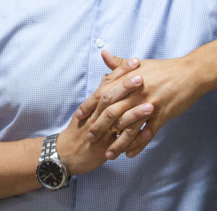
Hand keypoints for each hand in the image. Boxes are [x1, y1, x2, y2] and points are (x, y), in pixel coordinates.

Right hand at [55, 55, 152, 174]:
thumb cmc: (79, 130)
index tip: (135, 61)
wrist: (65, 155)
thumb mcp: (87, 110)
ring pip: (117, 121)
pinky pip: (121, 143)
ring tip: (151, 105)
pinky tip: (148, 132)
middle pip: (110, 98)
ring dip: (134, 113)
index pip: (107, 83)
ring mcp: (100, 132)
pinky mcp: (105, 148)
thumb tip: (108, 75)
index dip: (120, 72)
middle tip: (141, 77)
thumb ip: (100, 93)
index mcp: (93, 104)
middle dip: (125, 88)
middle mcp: (95, 116)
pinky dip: (135, 139)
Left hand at [76, 50, 205, 159]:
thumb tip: (103, 54)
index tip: (79, 117)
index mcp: (128, 79)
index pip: (103, 94)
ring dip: (117, 142)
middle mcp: (136, 92)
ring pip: (128, 127)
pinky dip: (138, 145)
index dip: (90, 105)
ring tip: (108, 154)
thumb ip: (119, 63)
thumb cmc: (165, 69)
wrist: (190, 73)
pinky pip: (147, 133)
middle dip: (99, 127)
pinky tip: (130, 154)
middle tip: (90, 139)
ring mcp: (149, 104)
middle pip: (112, 112)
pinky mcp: (162, 115)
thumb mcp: (140, 64)